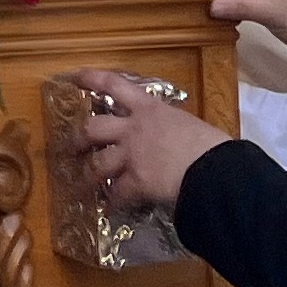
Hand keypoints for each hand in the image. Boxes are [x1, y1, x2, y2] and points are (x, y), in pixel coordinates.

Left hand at [58, 72, 231, 216]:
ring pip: (97, 164)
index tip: (75, 78)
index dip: (91, 79)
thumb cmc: (210, 143)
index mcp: (148, 108)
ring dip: (88, 176)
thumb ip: (170, 126)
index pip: (113, 85)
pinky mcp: (135, 182)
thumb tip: (172, 135)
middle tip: (71, 146)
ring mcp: (131, 155)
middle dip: (78, 138)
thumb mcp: (186, 123)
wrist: (215, 169)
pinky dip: (112, 201)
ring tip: (82, 185)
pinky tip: (110, 207)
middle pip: (92, 128)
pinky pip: (116, 193)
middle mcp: (133, 128)